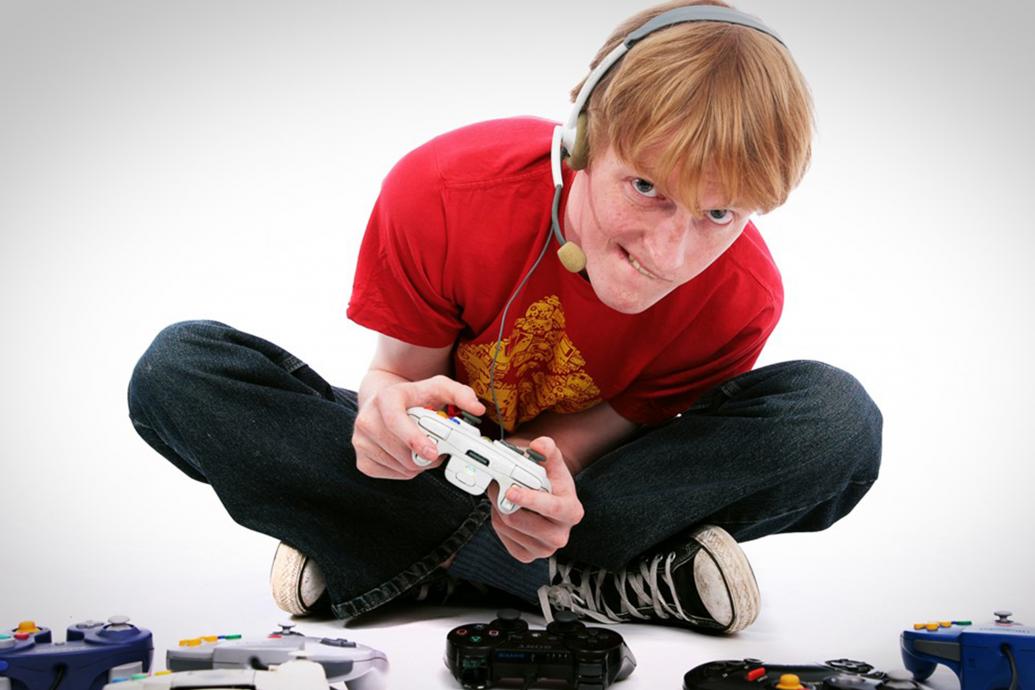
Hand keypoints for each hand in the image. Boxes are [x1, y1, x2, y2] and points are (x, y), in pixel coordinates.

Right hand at [353, 375, 484, 479]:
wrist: (382, 402)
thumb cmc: (412, 396)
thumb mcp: (437, 387)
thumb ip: (460, 394)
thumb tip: (477, 408)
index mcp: (385, 398)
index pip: (396, 420)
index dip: (415, 439)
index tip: (433, 452)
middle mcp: (367, 418)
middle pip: (402, 451)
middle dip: (426, 455)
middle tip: (437, 448)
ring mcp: (360, 440)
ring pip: (400, 466)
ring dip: (417, 463)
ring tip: (421, 448)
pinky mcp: (361, 459)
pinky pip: (391, 475)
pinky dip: (405, 470)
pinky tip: (407, 455)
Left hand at [486, 436, 584, 562]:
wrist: (545, 497)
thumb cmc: (550, 480)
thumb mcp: (552, 461)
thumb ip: (548, 449)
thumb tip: (540, 445)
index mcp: (572, 511)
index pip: (552, 508)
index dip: (530, 499)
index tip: (511, 491)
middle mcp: (561, 535)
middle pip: (521, 520)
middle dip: (504, 500)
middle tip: (498, 483)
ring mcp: (544, 549)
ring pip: (507, 526)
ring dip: (498, 507)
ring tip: (503, 494)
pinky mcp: (526, 555)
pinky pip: (502, 536)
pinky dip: (498, 520)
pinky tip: (507, 510)